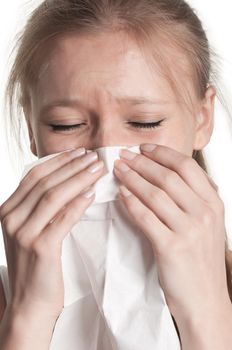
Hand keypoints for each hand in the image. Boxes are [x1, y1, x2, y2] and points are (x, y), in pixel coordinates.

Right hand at [0, 148, 105, 321]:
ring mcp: (23, 232)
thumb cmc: (36, 266)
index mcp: (8, 210)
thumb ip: (41, 208)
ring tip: (97, 170)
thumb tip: (67, 181)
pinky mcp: (40, 247)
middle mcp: (11, 217)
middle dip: (72, 166)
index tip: (78, 152)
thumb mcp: (31, 231)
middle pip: (45, 182)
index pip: (34, 175)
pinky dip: (78, 204)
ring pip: (53, 196)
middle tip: (94, 157)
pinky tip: (92, 194)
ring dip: (78, 179)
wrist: (30, 304)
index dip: (58, 161)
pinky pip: (62, 218)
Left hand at [113, 143, 229, 321]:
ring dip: (132, 178)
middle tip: (123, 155)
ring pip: (155, 194)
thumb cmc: (201, 260)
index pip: (186, 166)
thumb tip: (167, 174)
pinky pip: (146, 217)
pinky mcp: (171, 247)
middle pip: (168, 176)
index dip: (162, 153)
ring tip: (118, 170)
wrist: (205, 299)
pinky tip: (121, 194)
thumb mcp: (208, 224)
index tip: (143, 148)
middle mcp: (204, 213)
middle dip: (142, 162)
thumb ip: (194, 199)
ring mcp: (189, 230)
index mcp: (213, 203)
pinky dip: (131, 203)